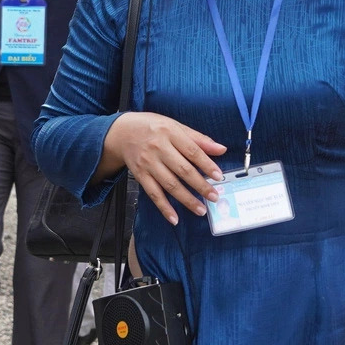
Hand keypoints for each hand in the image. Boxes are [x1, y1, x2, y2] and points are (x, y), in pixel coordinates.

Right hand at [103, 111, 226, 224]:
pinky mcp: (140, 175)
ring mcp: (148, 163)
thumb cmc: (153, 127)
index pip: (192, 151)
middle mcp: (158, 148)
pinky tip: (174, 218)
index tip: (218, 176)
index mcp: (170, 132)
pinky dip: (164, 207)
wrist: (122, 132)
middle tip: (214, 197)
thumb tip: (221, 149)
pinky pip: (153, 194)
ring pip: (169, 184)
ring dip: (186, 199)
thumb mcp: (175, 126)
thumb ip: (198, 139)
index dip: (206, 164)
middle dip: (200, 185)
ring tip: (200, 209)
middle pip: (182, 170)